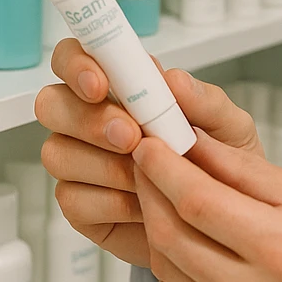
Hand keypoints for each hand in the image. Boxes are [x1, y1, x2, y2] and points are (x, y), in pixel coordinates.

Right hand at [34, 38, 264, 268]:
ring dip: (104, 165)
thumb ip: (205, 102)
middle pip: (52, 103)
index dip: (77, 65)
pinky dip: (110, 202)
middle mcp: (88, 119)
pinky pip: (71, 198)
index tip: (100, 84)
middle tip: (130, 137)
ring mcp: (78, 162)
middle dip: (89, 119)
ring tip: (149, 177)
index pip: (74, 58)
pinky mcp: (79, 205)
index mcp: (120, 87)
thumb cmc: (224, 164)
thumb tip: (173, 79)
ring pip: (57, 152)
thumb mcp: (230, 129)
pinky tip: (142, 205)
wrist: (224, 224)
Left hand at [132, 130, 281, 281]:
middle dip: (149, 189)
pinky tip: (176, 232)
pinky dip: (168, 258)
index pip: (198, 200)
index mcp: (281, 248)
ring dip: (153, 222)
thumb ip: (243, 169)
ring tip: (157, 190)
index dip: (164, 168)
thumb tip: (195, 141)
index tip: (150, 143)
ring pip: (167, 265)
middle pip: (172, 233)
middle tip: (145, 159)